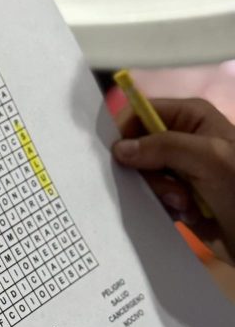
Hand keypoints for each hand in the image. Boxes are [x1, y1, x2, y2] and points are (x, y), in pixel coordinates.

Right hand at [112, 97, 234, 262]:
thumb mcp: (208, 158)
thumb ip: (163, 147)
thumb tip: (119, 149)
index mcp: (190, 117)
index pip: (140, 112)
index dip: (126, 132)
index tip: (120, 158)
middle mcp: (182, 138)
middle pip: (137, 146)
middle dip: (148, 171)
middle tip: (171, 189)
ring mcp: (180, 168)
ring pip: (142, 175)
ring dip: (160, 192)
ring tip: (185, 204)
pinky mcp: (179, 194)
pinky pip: (152, 195)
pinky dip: (165, 206)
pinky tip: (187, 214)